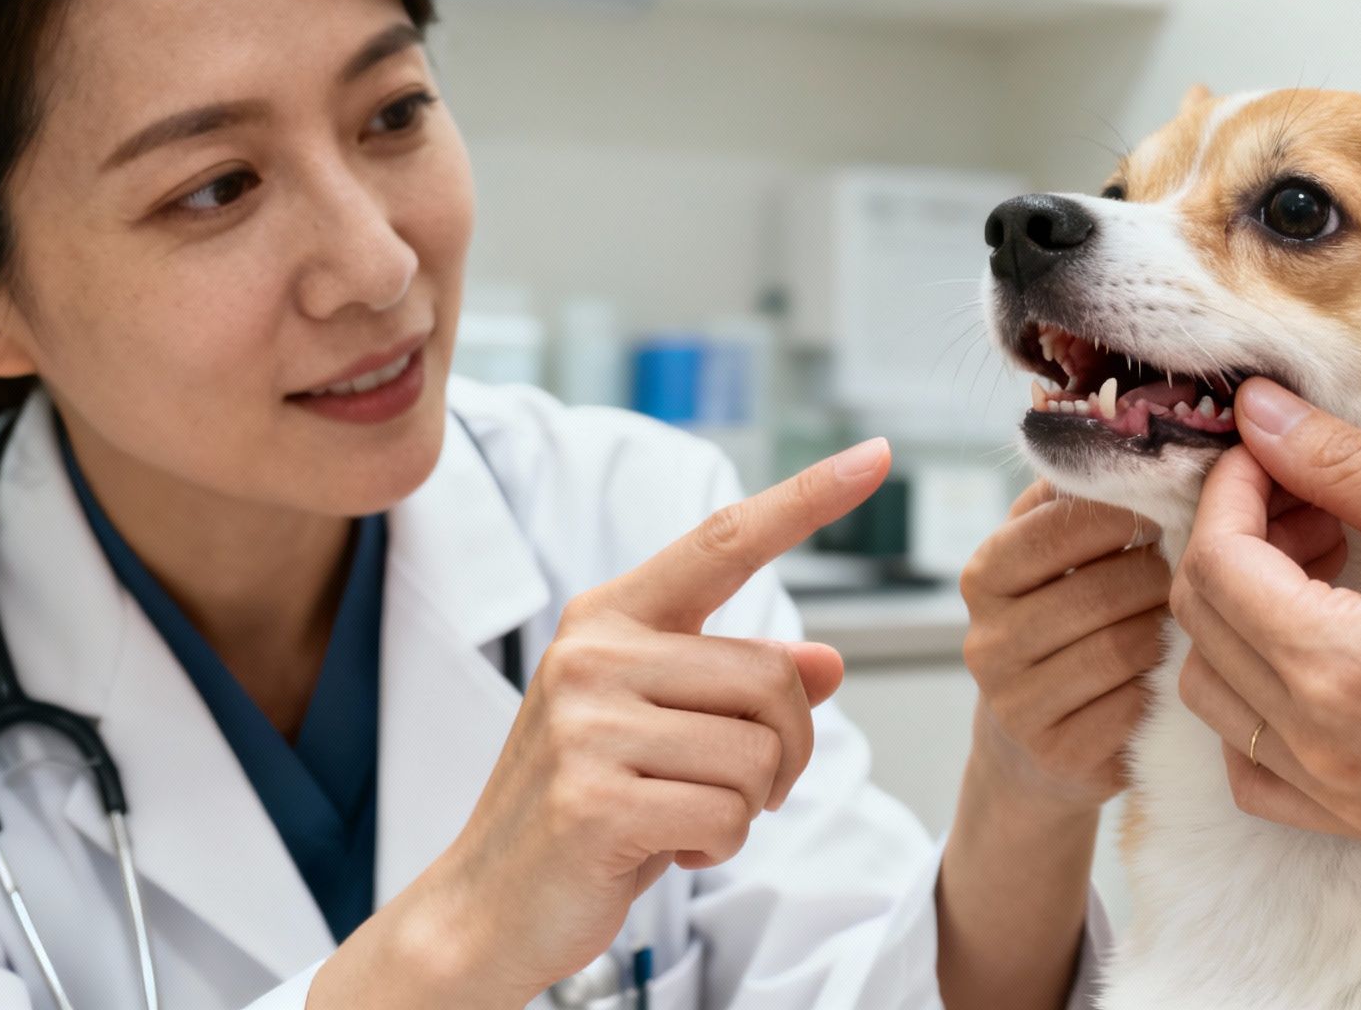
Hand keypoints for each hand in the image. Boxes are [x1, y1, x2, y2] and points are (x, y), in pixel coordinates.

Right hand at [312, 439, 890, 1009]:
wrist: (485, 906)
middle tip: (735, 793)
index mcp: (611, 617)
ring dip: (747, 808)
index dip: (806, 498)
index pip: (724, 542)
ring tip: (683, 819)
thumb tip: (828, 662)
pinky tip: (664, 851)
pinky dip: (718, 848)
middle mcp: (594, 654)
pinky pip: (728, 817)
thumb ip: (740, 686)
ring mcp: (587, 724)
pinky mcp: (593, 799)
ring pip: (759, 756)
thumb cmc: (590, 806)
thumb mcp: (668, 729)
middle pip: (774, 680)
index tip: (876, 455)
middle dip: (785, 755)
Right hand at [957, 481, 1167, 817]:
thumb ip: (1070, 497)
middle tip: (1200, 564)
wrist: (1034, 746)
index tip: (1172, 503)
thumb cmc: (1059, 623)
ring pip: (1128, 645)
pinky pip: (1139, 704)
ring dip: (1173, 626)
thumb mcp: (1046, 555)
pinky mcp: (1061, 755)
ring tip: (1195, 611)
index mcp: (983, 575)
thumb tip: (1114, 426)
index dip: (1130, 511)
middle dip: (1162, 572)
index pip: (1062, 525)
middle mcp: (987, 640)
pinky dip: (1168, 683)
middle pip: (1106, 588)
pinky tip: (1179, 669)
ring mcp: (1019, 705)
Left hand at [1172, 379, 1360, 865]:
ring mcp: (1336, 792)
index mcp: (1336, 663)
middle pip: (1201, 625)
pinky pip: (1254, 770)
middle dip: (1233, 541)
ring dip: (1243, 617)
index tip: (1274, 449)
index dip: (1229, 489)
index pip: (1214, 562)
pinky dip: (1257, 705)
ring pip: (1215, 696)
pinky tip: (1322, 651)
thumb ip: (1345, 465)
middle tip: (1308, 496)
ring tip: (1324, 563)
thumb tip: (1257, 412)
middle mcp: (1317, 742)